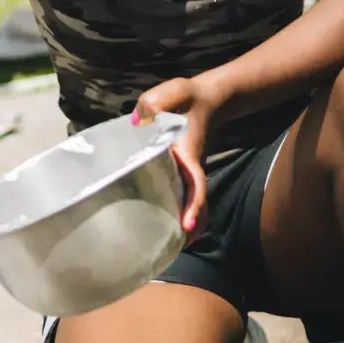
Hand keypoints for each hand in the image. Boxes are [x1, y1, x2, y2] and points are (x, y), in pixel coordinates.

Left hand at [132, 75, 227, 235]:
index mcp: (187, 155)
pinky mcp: (179, 173)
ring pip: (190, 206)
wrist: (206, 99)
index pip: (195, 185)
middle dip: (189, 230)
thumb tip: (137, 120)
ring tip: (163, 248)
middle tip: (170, 250)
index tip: (187, 226)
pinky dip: (176, 214)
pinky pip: (181, 198)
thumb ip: (155, 104)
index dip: (193, 206)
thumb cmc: (186, 98)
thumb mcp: (173, 92)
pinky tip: (156, 225)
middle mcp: (189, 169)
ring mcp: (185, 173)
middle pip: (196, 206)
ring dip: (183, 227)